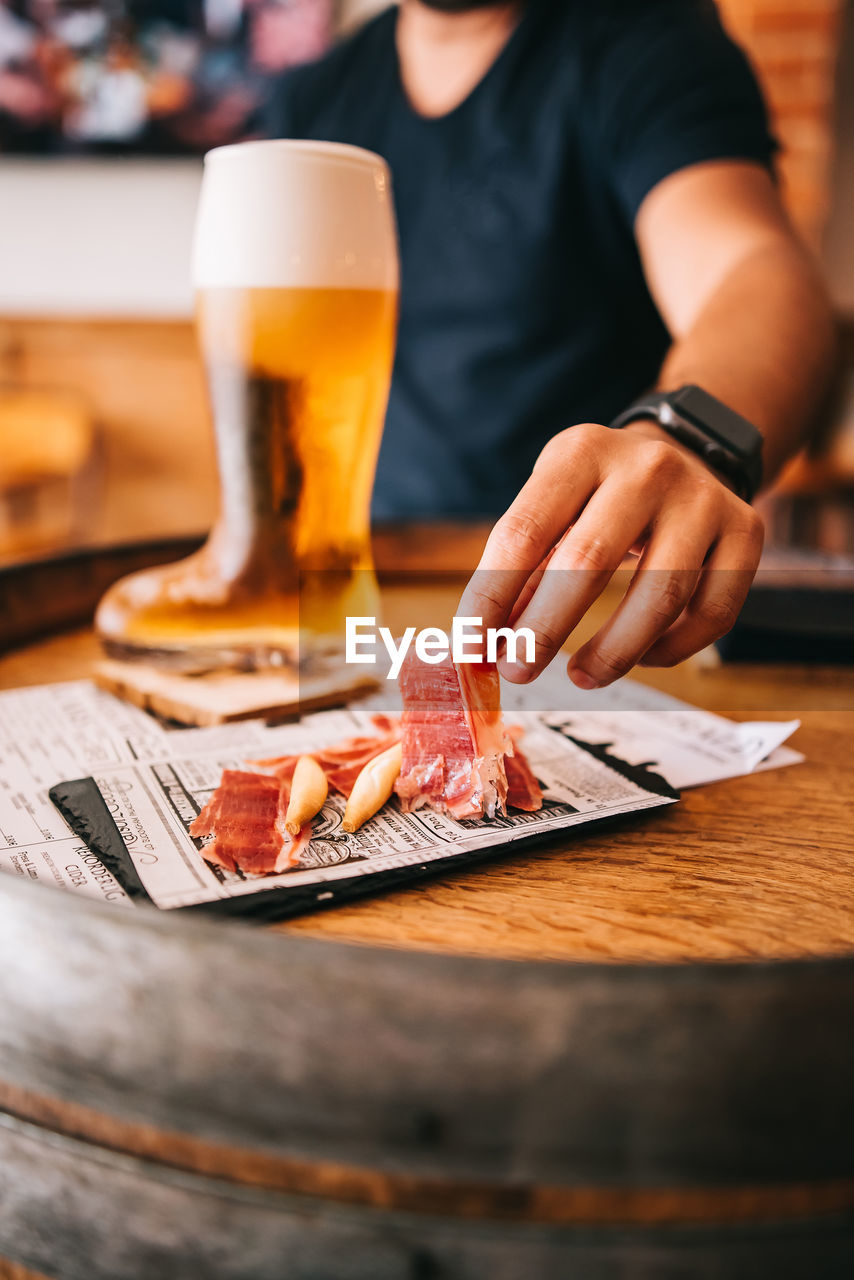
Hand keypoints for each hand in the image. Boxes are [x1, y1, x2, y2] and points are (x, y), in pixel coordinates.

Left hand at [459, 421, 763, 687]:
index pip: (523, 533)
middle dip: (544, 630)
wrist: (686, 450)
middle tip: (517, 670)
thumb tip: (484, 646)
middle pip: (588, 563)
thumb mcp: (552, 505)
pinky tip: (640, 657)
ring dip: (612, 652)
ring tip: (579, 676)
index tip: (472, 646)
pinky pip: (711, 613)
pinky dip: (670, 649)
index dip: (491, 597)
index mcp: (581, 452)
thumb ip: (521, 571)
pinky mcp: (746, 532)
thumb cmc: (598, 494)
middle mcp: (646, 468)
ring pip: (660, 598)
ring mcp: (703, 498)